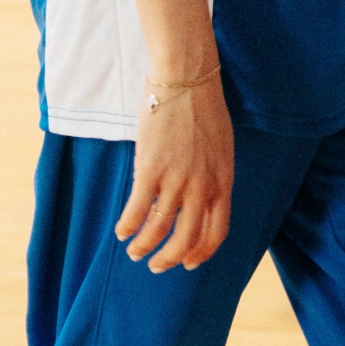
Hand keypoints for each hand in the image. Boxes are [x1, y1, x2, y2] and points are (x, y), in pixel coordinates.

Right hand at [118, 69, 232, 272]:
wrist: (186, 79)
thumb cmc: (203, 109)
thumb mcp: (221, 148)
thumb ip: (213, 177)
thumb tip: (198, 202)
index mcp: (223, 181)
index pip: (217, 232)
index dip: (202, 253)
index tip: (190, 263)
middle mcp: (202, 186)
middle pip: (187, 239)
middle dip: (171, 259)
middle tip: (157, 266)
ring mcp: (176, 179)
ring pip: (159, 229)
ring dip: (144, 246)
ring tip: (134, 251)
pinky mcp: (150, 169)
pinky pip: (136, 209)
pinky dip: (128, 226)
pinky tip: (122, 231)